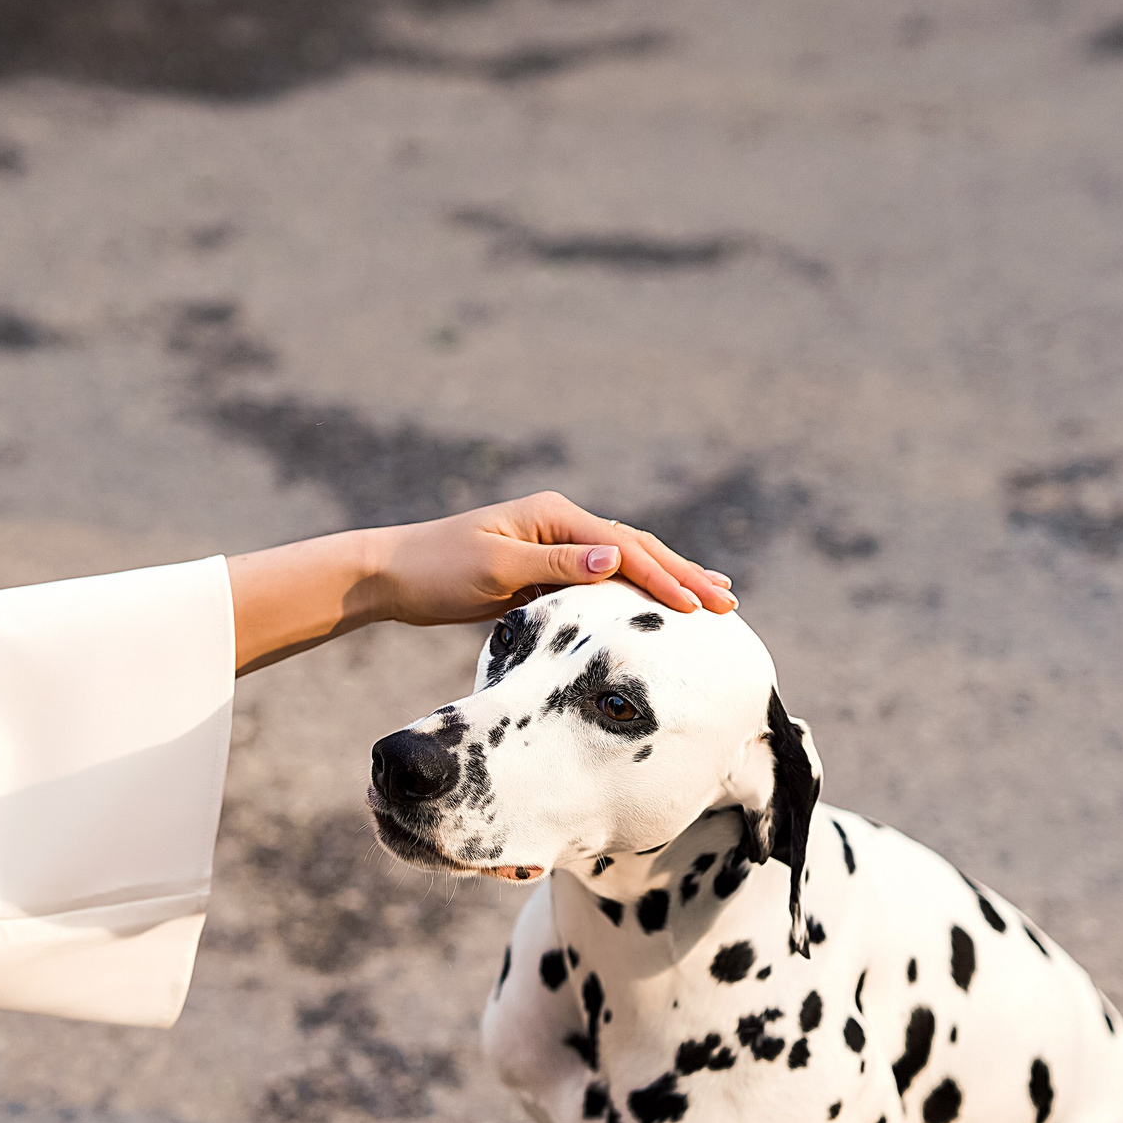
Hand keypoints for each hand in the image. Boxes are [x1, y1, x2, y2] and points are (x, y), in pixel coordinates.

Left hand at [228, 491, 735, 671]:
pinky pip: (602, 579)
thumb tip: (617, 557)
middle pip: (635, 548)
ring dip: (667, 579)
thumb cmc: (437, 569)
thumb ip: (556, 565)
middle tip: (728, 601)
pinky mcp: (545, 569)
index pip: (624, 547)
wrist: (394, 574)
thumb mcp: (495, 567)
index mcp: (553, 515)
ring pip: (625, 560)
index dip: (665, 577)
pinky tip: (655, 606)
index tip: (700, 605)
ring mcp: (554, 545)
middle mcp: (560, 523)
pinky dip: (635, 590)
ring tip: (711, 597)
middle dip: (682, 574)